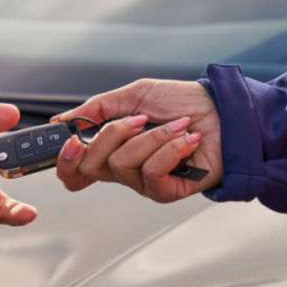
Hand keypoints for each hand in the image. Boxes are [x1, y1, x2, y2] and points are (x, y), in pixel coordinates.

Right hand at [53, 79, 221, 202]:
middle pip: (91, 166)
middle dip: (113, 134)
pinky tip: (186, 139)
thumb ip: (96, 108)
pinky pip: (152, 173)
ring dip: (152, 137)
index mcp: (111, 149)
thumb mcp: (135, 95)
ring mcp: (143, 183)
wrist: (225, 112)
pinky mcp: (166, 191)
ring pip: (122, 165)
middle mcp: (123, 170)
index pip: (74, 170)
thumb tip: (61, 122)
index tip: (72, 140)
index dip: (66, 161)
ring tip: (176, 126)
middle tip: (139, 120)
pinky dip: (170, 149)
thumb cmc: (184, 103)